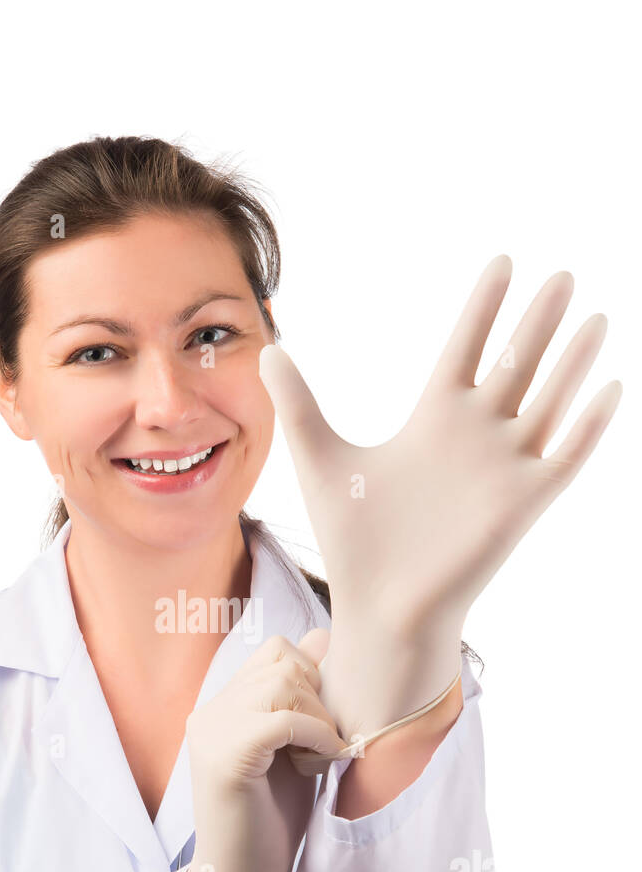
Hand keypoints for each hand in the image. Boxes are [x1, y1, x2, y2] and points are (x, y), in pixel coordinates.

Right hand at [181, 629, 347, 871]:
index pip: (277, 651)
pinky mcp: (224, 755)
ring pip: (285, 683)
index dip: (314, 679)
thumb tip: (323, 637)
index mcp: (222, 706)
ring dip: (319, 718)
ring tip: (316, 758)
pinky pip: (285, 718)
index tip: (323, 727)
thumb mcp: (298, 747)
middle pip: (284, 660)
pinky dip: (316, 736)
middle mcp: (209, 711)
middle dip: (320, 697)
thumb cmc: (271, 821)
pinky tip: (316, 766)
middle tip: (322, 746)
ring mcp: (211, 730)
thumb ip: (305, 698)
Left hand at [258, 256, 621, 740]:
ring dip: (572, 363)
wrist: (380, 607)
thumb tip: (265, 351)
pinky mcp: (522, 505)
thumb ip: (298, 405)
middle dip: (537, 322)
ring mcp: (503, 469)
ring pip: (549, 402)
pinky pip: (565, 457)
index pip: (467, 348)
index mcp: (434, 420)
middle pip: (516, 365)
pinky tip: (608, 389)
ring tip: (593, 317)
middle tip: (560, 276)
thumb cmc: (354, 542)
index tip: (503, 264)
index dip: (484, 309)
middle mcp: (475, 437)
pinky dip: (587, 426)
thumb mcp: (321, 460)